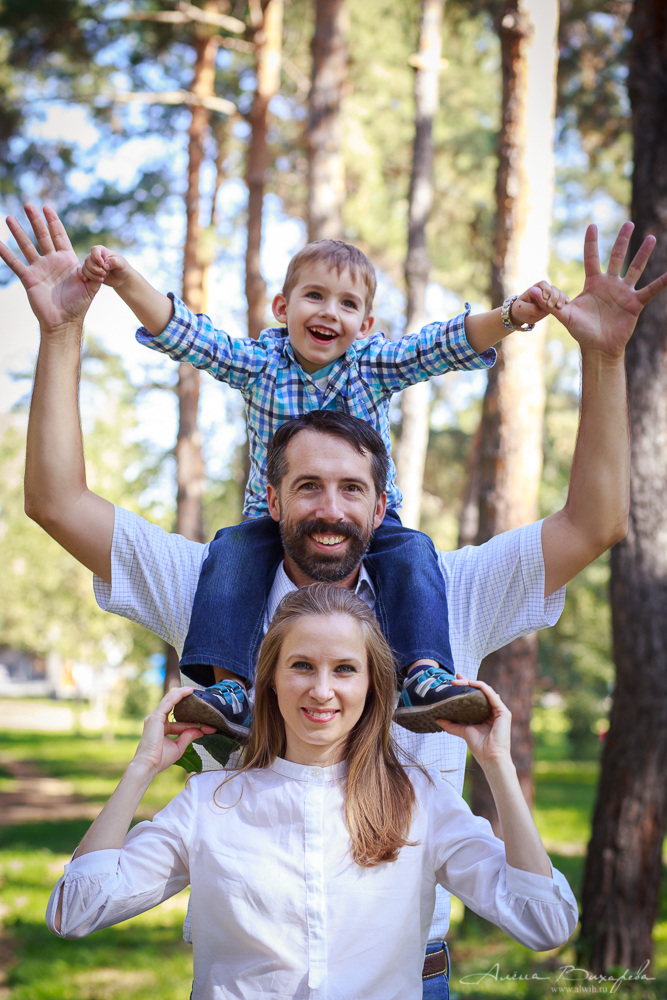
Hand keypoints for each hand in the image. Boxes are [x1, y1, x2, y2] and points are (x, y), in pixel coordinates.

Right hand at [0, 204, 98, 331]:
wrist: (64, 322)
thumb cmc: (80, 304)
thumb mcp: (92, 285)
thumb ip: (95, 268)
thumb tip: (99, 253)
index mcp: (67, 260)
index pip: (59, 236)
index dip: (53, 222)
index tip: (47, 208)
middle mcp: (52, 262)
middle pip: (42, 236)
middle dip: (35, 220)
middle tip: (28, 204)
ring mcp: (39, 269)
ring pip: (27, 246)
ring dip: (18, 232)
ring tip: (9, 217)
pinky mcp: (29, 279)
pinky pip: (15, 264)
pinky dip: (6, 253)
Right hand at [82, 245, 132, 288]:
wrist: (122, 279)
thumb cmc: (122, 268)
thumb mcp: (121, 264)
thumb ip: (114, 262)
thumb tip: (105, 265)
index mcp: (102, 251)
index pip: (94, 250)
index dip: (96, 257)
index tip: (102, 264)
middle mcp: (95, 257)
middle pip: (88, 260)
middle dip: (95, 268)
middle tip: (104, 274)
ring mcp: (92, 265)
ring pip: (85, 267)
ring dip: (92, 274)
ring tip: (102, 279)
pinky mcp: (90, 273)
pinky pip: (83, 273)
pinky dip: (85, 277)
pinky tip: (88, 281)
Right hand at [130, 687, 216, 777]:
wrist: (148, 765)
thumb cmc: (160, 759)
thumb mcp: (178, 747)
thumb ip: (188, 736)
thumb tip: (200, 731)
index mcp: (161, 727)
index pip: (181, 723)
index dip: (196, 724)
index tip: (211, 727)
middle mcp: (157, 720)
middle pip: (175, 707)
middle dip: (188, 703)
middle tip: (203, 700)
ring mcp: (155, 717)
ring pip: (170, 700)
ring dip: (183, 693)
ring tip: (195, 689)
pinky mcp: (156, 717)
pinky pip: (169, 701)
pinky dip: (179, 695)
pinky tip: (188, 691)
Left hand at [437, 675, 511, 771]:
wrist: (491, 758)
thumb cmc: (480, 748)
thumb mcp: (464, 732)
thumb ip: (452, 725)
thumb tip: (438, 719)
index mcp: (486, 715)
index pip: (476, 698)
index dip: (466, 688)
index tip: (454, 682)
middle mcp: (494, 711)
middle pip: (480, 692)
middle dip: (467, 683)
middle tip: (455, 677)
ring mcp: (500, 711)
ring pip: (484, 691)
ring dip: (471, 683)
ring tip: (458, 680)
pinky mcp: (503, 712)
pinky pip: (491, 694)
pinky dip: (480, 687)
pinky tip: (470, 683)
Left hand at [512, 281, 568, 326]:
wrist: (523, 315)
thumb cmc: (519, 310)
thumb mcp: (520, 309)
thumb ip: (529, 307)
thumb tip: (539, 308)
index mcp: (534, 289)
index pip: (542, 284)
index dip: (546, 289)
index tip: (545, 298)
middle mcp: (543, 291)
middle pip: (552, 288)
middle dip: (554, 295)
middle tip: (551, 306)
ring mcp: (549, 296)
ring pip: (558, 293)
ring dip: (560, 298)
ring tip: (559, 307)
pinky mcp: (553, 302)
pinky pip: (561, 299)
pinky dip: (565, 300)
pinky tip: (567, 304)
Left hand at [545, 223, 666, 358]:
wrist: (597, 348)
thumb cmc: (581, 331)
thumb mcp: (564, 315)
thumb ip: (549, 303)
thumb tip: (529, 292)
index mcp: (593, 283)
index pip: (592, 258)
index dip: (592, 242)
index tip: (592, 225)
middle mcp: (610, 284)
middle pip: (617, 257)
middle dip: (622, 241)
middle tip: (629, 224)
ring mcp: (624, 292)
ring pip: (635, 269)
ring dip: (643, 254)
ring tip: (651, 238)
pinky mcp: (635, 304)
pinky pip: (650, 290)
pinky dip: (661, 282)